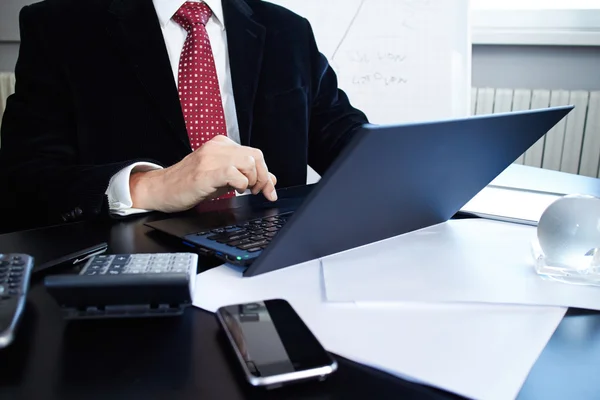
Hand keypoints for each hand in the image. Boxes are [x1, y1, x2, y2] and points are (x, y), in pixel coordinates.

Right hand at [129, 135, 277, 212]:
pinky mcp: (205, 172)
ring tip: (244, 191)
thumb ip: (245, 174)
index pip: (254, 153)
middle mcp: (217, 147)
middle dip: (263, 178)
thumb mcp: (222, 177)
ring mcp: (210, 158)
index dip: (266, 173)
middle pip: (255, 156)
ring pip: (248, 162)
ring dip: (252, 181)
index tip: (269, 190)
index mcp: (221, 144)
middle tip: (259, 192)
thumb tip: (269, 179)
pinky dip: (241, 183)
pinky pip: (233, 173)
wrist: (161, 189)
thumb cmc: (189, 183)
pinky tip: (235, 191)